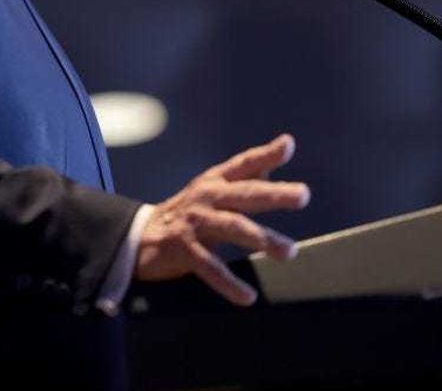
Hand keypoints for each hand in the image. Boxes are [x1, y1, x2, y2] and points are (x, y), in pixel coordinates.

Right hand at [134, 133, 308, 304]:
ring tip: (288, 251)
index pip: (243, 164)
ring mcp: (194, 222)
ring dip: (262, 238)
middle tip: (302, 195)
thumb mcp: (212, 190)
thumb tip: (274, 160)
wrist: (139, 236)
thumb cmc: (185, 212)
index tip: (287, 145)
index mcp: (214, 182)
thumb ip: (244, 178)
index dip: (265, 154)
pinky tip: (248, 296)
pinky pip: (210, 267)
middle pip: (244, 193)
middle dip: (274, 194)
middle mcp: (206, 197)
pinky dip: (229, 283)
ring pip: (232, 227)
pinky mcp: (183, 248)